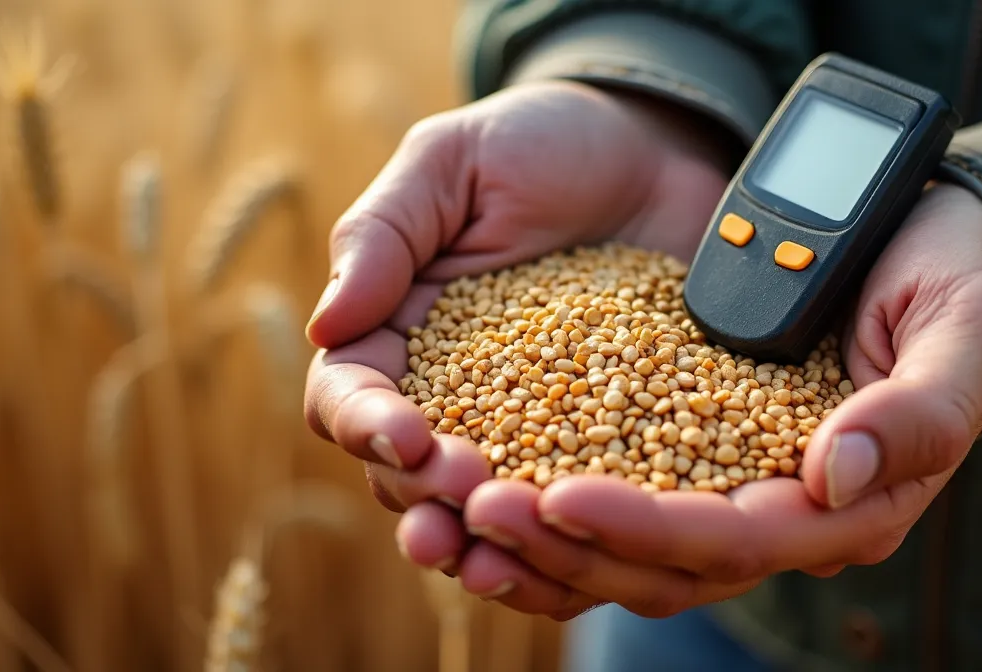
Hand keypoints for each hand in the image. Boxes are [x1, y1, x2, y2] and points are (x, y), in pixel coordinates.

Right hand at [303, 80, 734, 612]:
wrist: (656, 149)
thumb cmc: (540, 143)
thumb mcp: (453, 161)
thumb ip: (384, 234)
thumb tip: (325, 323)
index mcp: (397, 332)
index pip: (349, 396)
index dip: (367, 425)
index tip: (409, 433)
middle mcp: (451, 394)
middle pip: (407, 472)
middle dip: (426, 493)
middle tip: (467, 492)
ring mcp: (529, 426)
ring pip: (482, 509)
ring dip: (485, 542)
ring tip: (504, 556)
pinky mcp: (606, 442)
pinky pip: (577, 507)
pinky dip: (571, 542)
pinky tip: (587, 556)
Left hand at [444, 182, 981, 618]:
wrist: (940, 253)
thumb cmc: (963, 285)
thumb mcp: (966, 331)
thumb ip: (920, 410)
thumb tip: (838, 472)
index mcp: (854, 504)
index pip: (737, 538)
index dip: (646, 527)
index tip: (559, 497)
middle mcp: (790, 514)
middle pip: (667, 562)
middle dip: (571, 544)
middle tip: (478, 506)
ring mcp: (742, 489)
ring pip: (632, 545)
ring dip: (549, 532)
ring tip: (464, 500)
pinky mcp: (702, 452)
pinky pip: (621, 491)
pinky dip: (559, 495)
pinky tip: (495, 472)